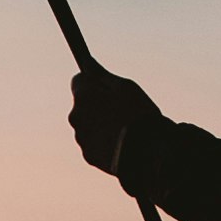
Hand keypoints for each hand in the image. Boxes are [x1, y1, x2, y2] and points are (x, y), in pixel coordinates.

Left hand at [72, 60, 170, 195]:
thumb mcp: (125, 87)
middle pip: (82, 104)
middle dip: (96, 104)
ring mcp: (81, 138)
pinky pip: (93, 144)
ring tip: (124, 129)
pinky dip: (103, 142)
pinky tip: (121, 143)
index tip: (106, 86)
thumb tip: (88, 64)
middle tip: (121, 108)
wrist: (145, 153)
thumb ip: (102, 75)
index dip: (93, 82)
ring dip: (100, 124)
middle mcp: (75, 116)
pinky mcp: (88, 156)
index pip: (78, 80)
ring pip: (88, 125)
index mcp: (83, 96)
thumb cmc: (137, 114)